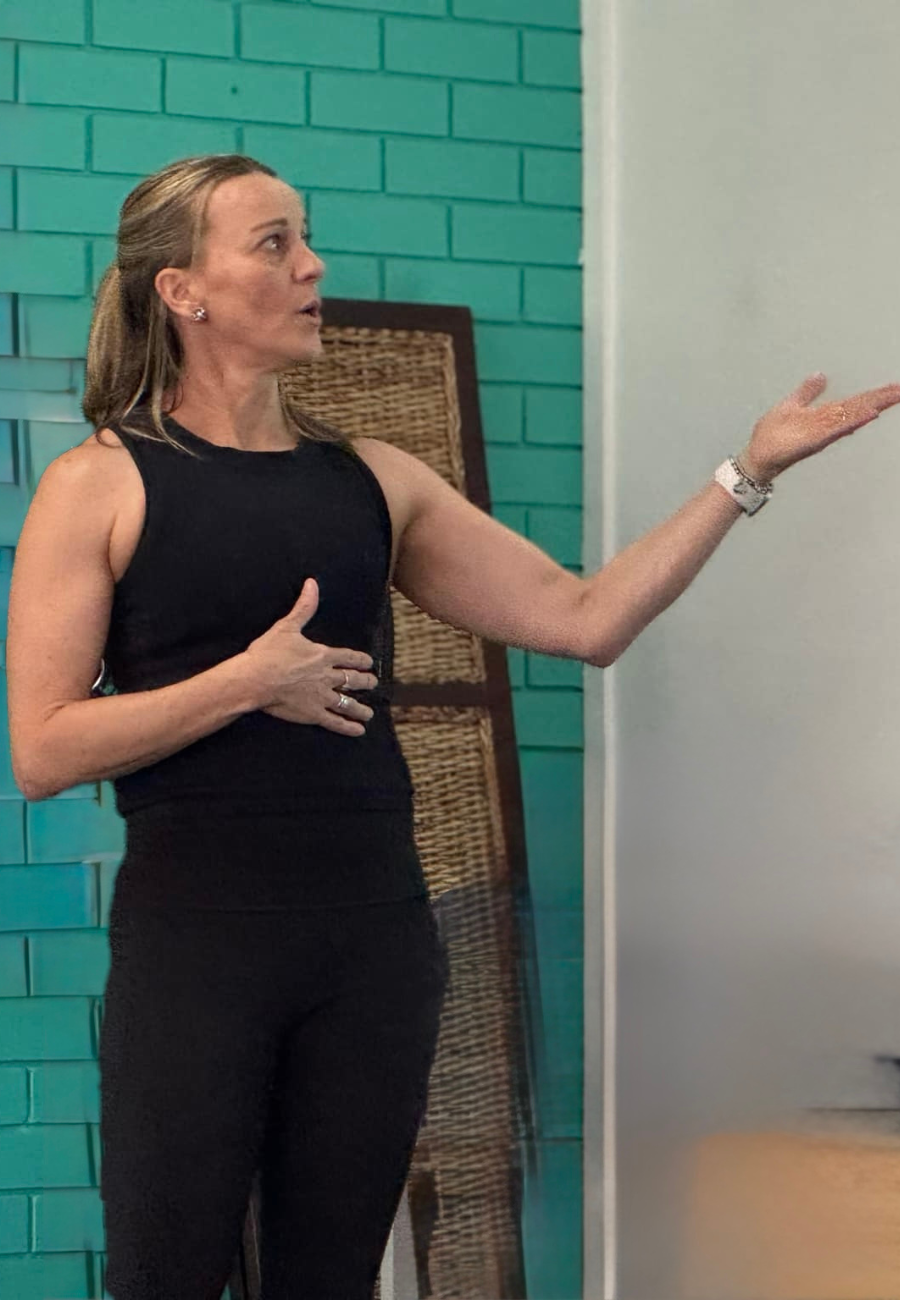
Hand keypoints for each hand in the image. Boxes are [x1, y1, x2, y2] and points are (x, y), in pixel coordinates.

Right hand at [240, 577, 378, 736]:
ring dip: (360, 708)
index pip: (349, 657)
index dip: (360, 660)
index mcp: (322, 656)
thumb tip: (312, 584)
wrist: (256, 679)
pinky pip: (335, 721)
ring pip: (347, 703)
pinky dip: (348, 727)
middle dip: (365, 682)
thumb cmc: (268, 653)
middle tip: (373, 684)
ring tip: (369, 713)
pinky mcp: (313, 713)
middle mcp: (327, 676)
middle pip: (352, 680)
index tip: (368, 662)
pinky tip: (358, 730)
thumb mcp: (287, 626)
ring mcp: (321, 696)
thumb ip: (304, 607)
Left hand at [738, 372, 899, 483]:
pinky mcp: (814, 440)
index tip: (896, 387)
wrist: (757, 456)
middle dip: (882, 398)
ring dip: (873, 406)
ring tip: (893, 396)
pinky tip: (869, 414)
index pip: (856, 401)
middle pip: (860, 407)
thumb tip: (820, 375)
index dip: (876, 394)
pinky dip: (853, 421)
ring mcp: (823, 432)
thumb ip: (807, 392)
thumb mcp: (790, 405)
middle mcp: (828, 423)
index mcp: (824, 415)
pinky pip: (837, 429)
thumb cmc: (771, 436)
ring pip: (853, 416)